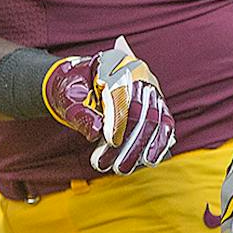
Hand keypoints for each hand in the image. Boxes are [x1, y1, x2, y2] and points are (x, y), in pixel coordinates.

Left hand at [42, 37, 175, 174]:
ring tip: (124, 169)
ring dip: (142, 147)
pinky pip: (164, 124)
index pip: (120, 93)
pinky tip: (148, 160)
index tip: (110, 141)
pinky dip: (158, 143)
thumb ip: (80, 111)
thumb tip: (95, 132)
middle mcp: (136, 72)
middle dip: (129, 141)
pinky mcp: (157, 103)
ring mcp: (149, 87)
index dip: (117, 119)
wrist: (80, 81)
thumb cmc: (73, 89)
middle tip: (116, 166)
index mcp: (112, 63)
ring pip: (154, 119)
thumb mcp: (68, 96)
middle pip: (140, 109)